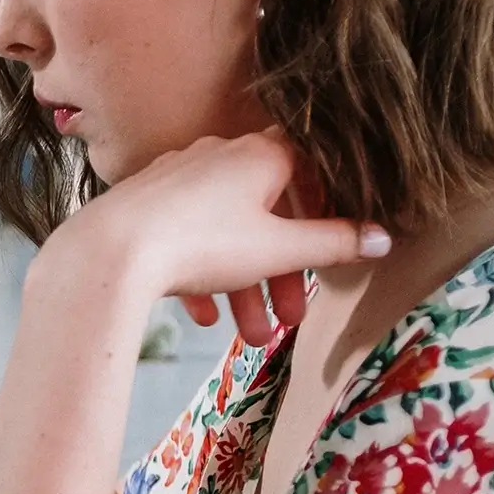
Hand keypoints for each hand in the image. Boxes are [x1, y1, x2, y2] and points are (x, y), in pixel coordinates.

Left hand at [55, 129, 389, 347]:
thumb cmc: (202, 243)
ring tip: (248, 339)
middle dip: (281, 275)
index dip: (328, 209)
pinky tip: (202, 317)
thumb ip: (334, 244)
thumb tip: (384, 238)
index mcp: (260, 154)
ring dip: (244, 288)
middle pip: (267, 215)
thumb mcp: (279, 250)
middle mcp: (219, 156)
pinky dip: (200, 277)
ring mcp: (177, 179)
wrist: (109, 253)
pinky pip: (184, 241)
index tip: (333, 249)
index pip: (311, 170)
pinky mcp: (144, 207)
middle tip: (291, 321)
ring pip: (225, 236)